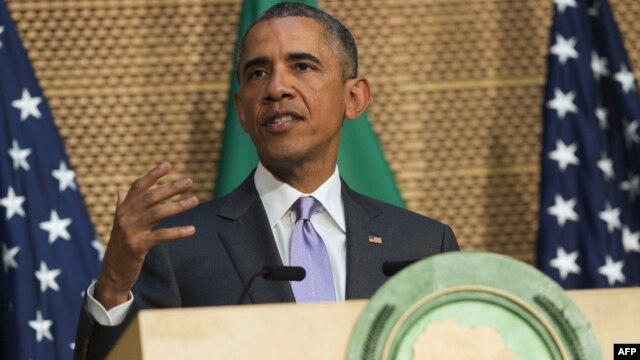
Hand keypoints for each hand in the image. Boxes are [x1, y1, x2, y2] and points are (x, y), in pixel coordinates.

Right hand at [94, 162, 198, 309]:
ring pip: (158, 213)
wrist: (112, 273)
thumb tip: (122, 190)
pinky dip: (178, 232)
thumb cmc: (121, 247)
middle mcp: (125, 217)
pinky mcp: (137, 246)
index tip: (168, 165)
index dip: (153, 175)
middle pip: (151, 197)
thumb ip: (123, 206)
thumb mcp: (120, 225)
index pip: (138, 187)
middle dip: (171, 188)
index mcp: (123, 210)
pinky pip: (161, 236)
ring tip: (195, 200)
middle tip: (189, 181)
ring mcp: (130, 231)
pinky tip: (192, 230)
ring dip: (178, 206)